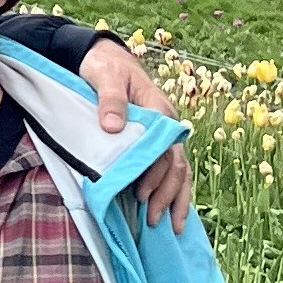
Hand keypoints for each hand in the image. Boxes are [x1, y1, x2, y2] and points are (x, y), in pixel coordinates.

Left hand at [77, 38, 192, 231]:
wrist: (104, 57)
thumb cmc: (105, 67)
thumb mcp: (105, 77)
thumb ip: (110, 99)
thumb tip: (113, 127)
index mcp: (158, 110)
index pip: (163, 151)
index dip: (156, 176)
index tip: (142, 196)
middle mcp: (166, 124)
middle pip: (174, 165)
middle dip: (167, 195)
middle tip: (154, 221)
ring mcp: (164, 133)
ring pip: (178, 170)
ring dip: (174, 198)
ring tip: (167, 225)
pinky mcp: (155, 139)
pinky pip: (170, 167)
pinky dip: (172, 189)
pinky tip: (170, 209)